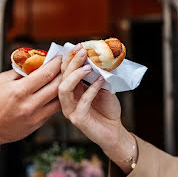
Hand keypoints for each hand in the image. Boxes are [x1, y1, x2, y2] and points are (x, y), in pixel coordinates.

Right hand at [0, 57, 61, 162]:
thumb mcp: (1, 82)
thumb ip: (20, 72)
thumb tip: (36, 61)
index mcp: (18, 91)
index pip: (45, 74)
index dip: (56, 63)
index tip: (60, 57)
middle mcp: (29, 104)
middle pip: (56, 86)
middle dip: (64, 73)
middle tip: (67, 66)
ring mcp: (34, 116)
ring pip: (59, 99)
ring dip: (64, 87)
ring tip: (66, 78)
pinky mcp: (37, 124)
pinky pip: (53, 110)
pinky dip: (57, 100)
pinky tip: (58, 92)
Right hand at [58, 45, 134, 169]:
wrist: (115, 131)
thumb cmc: (107, 109)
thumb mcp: (102, 86)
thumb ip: (97, 74)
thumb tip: (96, 56)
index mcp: (71, 90)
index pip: (64, 71)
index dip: (70, 58)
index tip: (79, 46)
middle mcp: (67, 99)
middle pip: (62, 77)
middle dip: (71, 62)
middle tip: (83, 51)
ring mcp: (70, 110)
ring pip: (64, 89)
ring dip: (75, 75)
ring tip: (88, 67)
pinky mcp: (78, 119)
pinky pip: (82, 102)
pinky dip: (92, 90)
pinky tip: (101, 81)